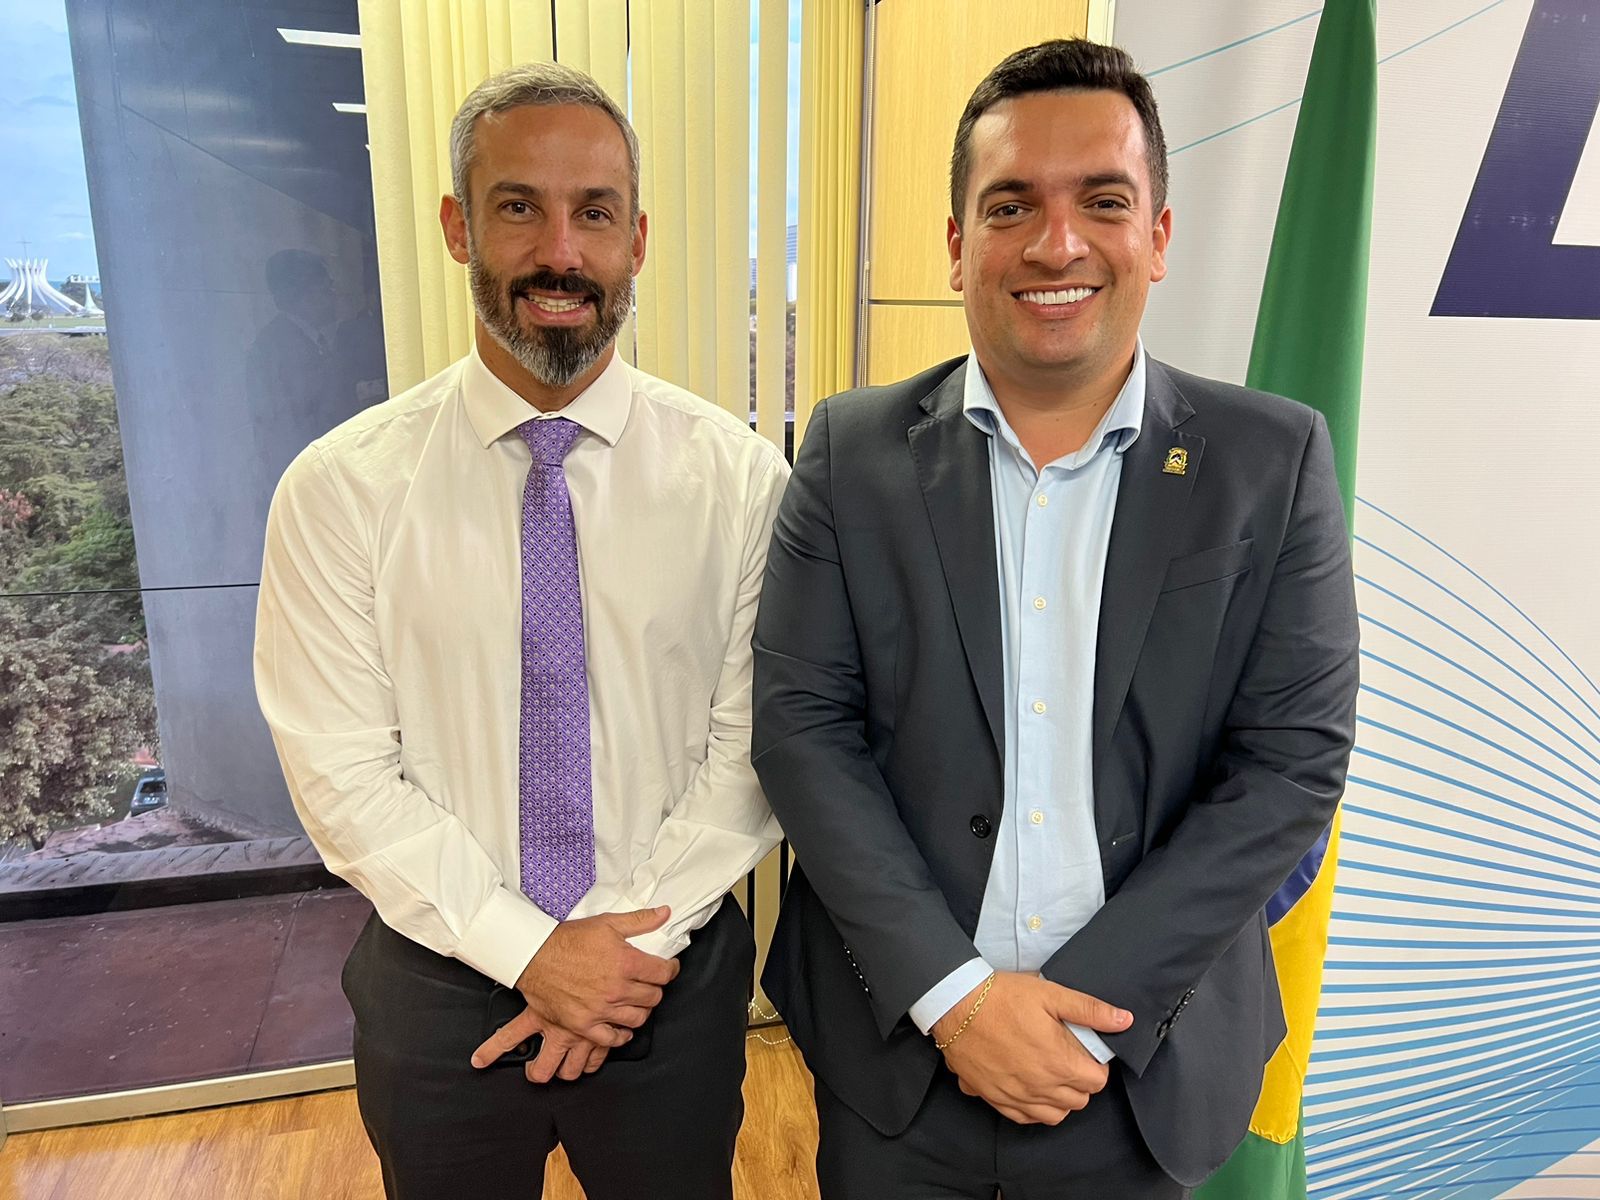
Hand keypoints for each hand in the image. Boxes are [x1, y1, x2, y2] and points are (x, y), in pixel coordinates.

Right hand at [471, 906, 679, 1080]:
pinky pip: (611, 1039)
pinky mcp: (584, 1025)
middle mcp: (616, 989)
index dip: (670, 969)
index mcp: (626, 963)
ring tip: (638, 1002)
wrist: (535, 957)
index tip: (668, 968)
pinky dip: (621, 1035)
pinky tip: (623, 1028)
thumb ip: (639, 920)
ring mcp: (601, 1009)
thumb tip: (664, 913)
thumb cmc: (568, 940)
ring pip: (638, 1018)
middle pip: (653, 997)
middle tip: (650, 984)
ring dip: (642, 1010)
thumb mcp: (607, 923)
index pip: (663, 973)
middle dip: (655, 989)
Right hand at [932, 972, 1130, 1125]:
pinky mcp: (996, 1098)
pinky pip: (1025, 1118)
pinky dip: (1034, 1109)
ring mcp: (1017, 1096)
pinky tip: (1031, 1088)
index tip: (1086, 1053)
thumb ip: (1090, 1010)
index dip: (1097, 1065)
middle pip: (1079, 1101)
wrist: (955, 1006)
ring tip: (1052, 1075)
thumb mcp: (1050, 994)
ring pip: (1055, 1115)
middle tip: (1069, 1059)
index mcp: (1060, 1062)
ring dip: (1060, 1099)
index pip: (1097, 1081)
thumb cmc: (1001, 998)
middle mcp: (1041, 1086)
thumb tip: (1124, 1020)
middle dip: (1081, 1082)